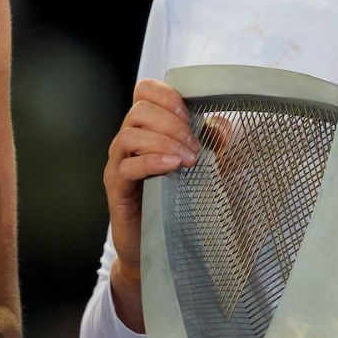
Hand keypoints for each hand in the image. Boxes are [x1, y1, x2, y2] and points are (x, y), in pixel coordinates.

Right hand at [102, 80, 198, 280]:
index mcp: (145, 129)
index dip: (166, 94)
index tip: (189, 114)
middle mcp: (126, 142)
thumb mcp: (199, 168)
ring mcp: (118, 164)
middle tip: (195, 146)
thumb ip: (210, 144)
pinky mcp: (115, 188)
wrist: (153, 245)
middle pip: (139, 110)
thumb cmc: (173, 202)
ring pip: (130, 135)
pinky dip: (151, 161)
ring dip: (164, 142)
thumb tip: (222, 124)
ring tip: (188, 159)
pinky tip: (172, 167)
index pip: (144, 91)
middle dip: (172, 123)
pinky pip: (126, 167)